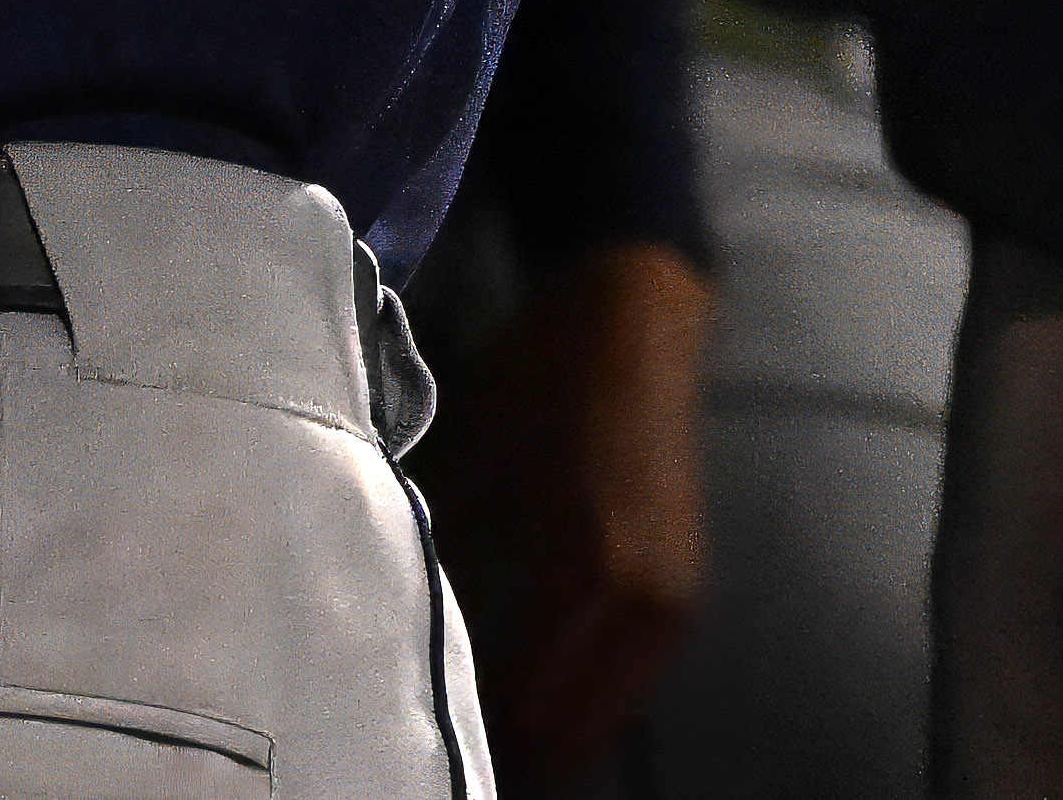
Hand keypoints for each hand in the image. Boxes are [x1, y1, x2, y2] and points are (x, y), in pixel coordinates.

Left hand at [428, 236, 714, 779]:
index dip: (465, 742)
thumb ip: (437, 560)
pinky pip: (624, 683)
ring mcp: (674, 598)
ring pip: (602, 718)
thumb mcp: (472, 461)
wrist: (639, 307)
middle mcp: (646, 599)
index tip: (404, 755)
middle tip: (426, 757)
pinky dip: (576, 705)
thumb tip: (381, 647)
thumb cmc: (544, 372)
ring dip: (545, 738)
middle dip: (508, 754)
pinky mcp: (682, 589)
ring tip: (470, 742)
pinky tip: (521, 704)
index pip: (522, 705)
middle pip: (570, 734)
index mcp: (589, 566)